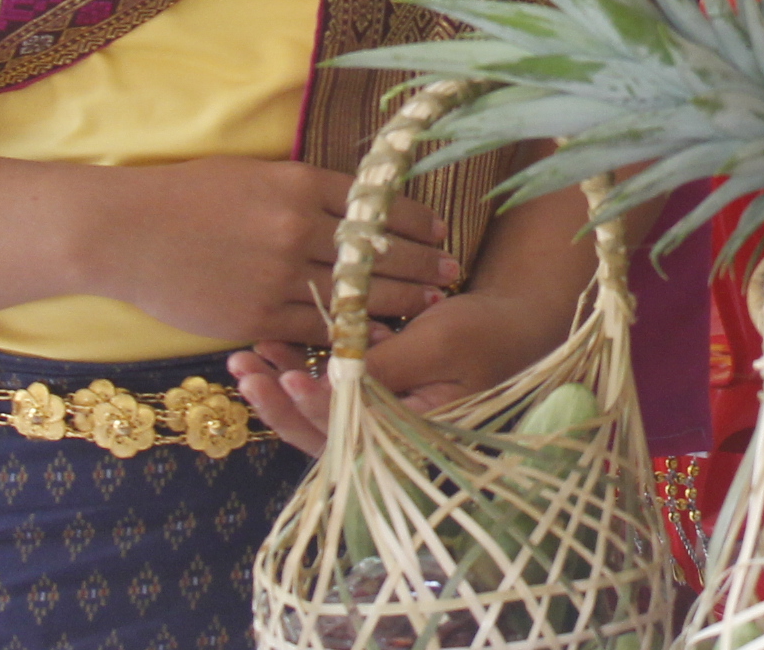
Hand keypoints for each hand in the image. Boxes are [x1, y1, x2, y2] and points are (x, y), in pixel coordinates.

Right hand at [88, 158, 457, 349]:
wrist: (125, 231)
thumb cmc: (186, 196)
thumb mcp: (255, 175)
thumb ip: (304, 191)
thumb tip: (353, 205)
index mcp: (300, 184)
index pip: (379, 204)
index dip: (417, 221)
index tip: (441, 230)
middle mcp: (298, 227)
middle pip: (380, 250)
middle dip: (421, 263)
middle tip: (451, 273)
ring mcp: (279, 273)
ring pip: (358, 292)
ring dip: (400, 300)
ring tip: (429, 304)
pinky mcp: (257, 314)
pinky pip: (318, 326)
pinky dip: (353, 331)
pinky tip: (377, 334)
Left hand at [229, 280, 575, 456]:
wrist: (517, 322)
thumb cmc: (485, 331)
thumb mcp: (439, 342)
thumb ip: (385, 367)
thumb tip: (327, 380)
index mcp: (413, 438)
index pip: (352, 434)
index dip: (315, 405)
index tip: (286, 374)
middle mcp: (392, 442)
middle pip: (322, 436)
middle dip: (278, 402)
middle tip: (245, 368)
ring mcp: (381, 423)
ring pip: (318, 419)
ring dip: (281, 387)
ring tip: (246, 356)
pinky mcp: (376, 401)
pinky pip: (330, 399)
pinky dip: (302, 374)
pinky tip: (278, 347)